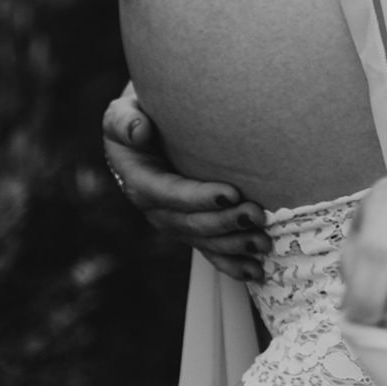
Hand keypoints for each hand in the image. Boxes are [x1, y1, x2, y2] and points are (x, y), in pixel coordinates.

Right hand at [102, 85, 269, 285]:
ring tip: (264, 243)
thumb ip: (125, 121)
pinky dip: (233, 264)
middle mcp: (156, 210)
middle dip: (225, 223)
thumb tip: (140, 131)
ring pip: (205, 241)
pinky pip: (211, 251)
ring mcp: (175, 223)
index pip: (170, 194)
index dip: (198, 198)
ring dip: (235, 246)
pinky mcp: (192, 228)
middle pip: (191, 223)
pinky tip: (256, 272)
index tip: (231, 193)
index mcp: (140, 182)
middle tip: (257, 215)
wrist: (146, 130)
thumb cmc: (138, 115)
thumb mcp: (122, 113)